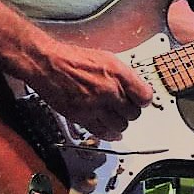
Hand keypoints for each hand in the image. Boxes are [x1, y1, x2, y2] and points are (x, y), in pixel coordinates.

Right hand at [26, 41, 155, 140]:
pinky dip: (111, 135)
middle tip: (126, 108)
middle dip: (131, 111)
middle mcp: (109, 90)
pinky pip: (103, 132)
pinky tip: (113, 133)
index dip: (143, 100)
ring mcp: (95, 105)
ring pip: (121, 125)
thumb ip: (124, 75)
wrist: (48, 64)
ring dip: (121, 123)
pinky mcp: (82, 117)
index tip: (141, 101)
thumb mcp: (107, 58)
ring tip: (117, 118)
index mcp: (118, 74)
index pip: (145, 96)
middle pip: (134, 113)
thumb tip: (135, 87)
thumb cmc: (73, 59)